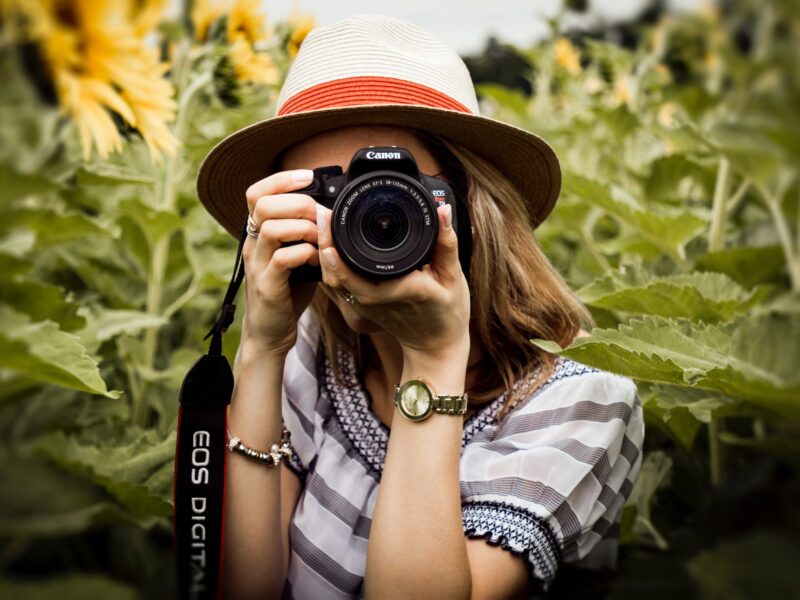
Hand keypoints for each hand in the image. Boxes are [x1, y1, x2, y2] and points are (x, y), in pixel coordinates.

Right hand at [240, 168, 320, 356]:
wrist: (270, 333)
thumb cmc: (287, 291)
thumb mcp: (295, 255)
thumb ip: (306, 234)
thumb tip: (332, 212)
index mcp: (257, 234)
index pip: (256, 193)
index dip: (281, 179)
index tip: (308, 176)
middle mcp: (252, 245)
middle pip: (263, 204)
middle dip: (298, 203)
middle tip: (321, 216)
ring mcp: (256, 265)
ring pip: (272, 228)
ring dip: (304, 228)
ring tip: (321, 239)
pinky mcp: (267, 286)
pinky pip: (283, 259)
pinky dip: (306, 254)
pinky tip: (318, 261)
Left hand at [317, 202, 470, 362]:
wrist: (436, 346)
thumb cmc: (448, 313)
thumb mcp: (454, 277)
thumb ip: (446, 243)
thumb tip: (442, 210)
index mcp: (398, 290)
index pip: (357, 273)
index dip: (337, 252)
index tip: (330, 221)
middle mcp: (375, 301)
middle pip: (335, 274)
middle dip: (324, 242)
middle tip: (323, 213)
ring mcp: (365, 307)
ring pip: (332, 281)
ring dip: (323, 252)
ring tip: (323, 223)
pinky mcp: (361, 308)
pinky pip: (338, 286)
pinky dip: (330, 265)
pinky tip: (329, 244)